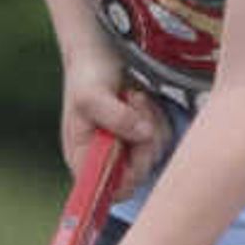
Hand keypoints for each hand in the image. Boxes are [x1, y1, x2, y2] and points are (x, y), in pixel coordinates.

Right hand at [60, 66, 163, 185]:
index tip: (133, 148)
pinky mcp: (141, 136)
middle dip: (142, 142)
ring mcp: (125, 148)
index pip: (104, 190)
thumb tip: (143, 135)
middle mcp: (104, 158)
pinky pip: (161, 138)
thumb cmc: (87, 76)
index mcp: (82, 157)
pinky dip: (157, 117)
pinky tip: (141, 101)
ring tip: (134, 99)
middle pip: (135, 174)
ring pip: (152, 155)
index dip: (123, 178)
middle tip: (136, 108)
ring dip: (150, 123)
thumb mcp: (92, 96)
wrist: (99, 54)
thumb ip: (116, 117)